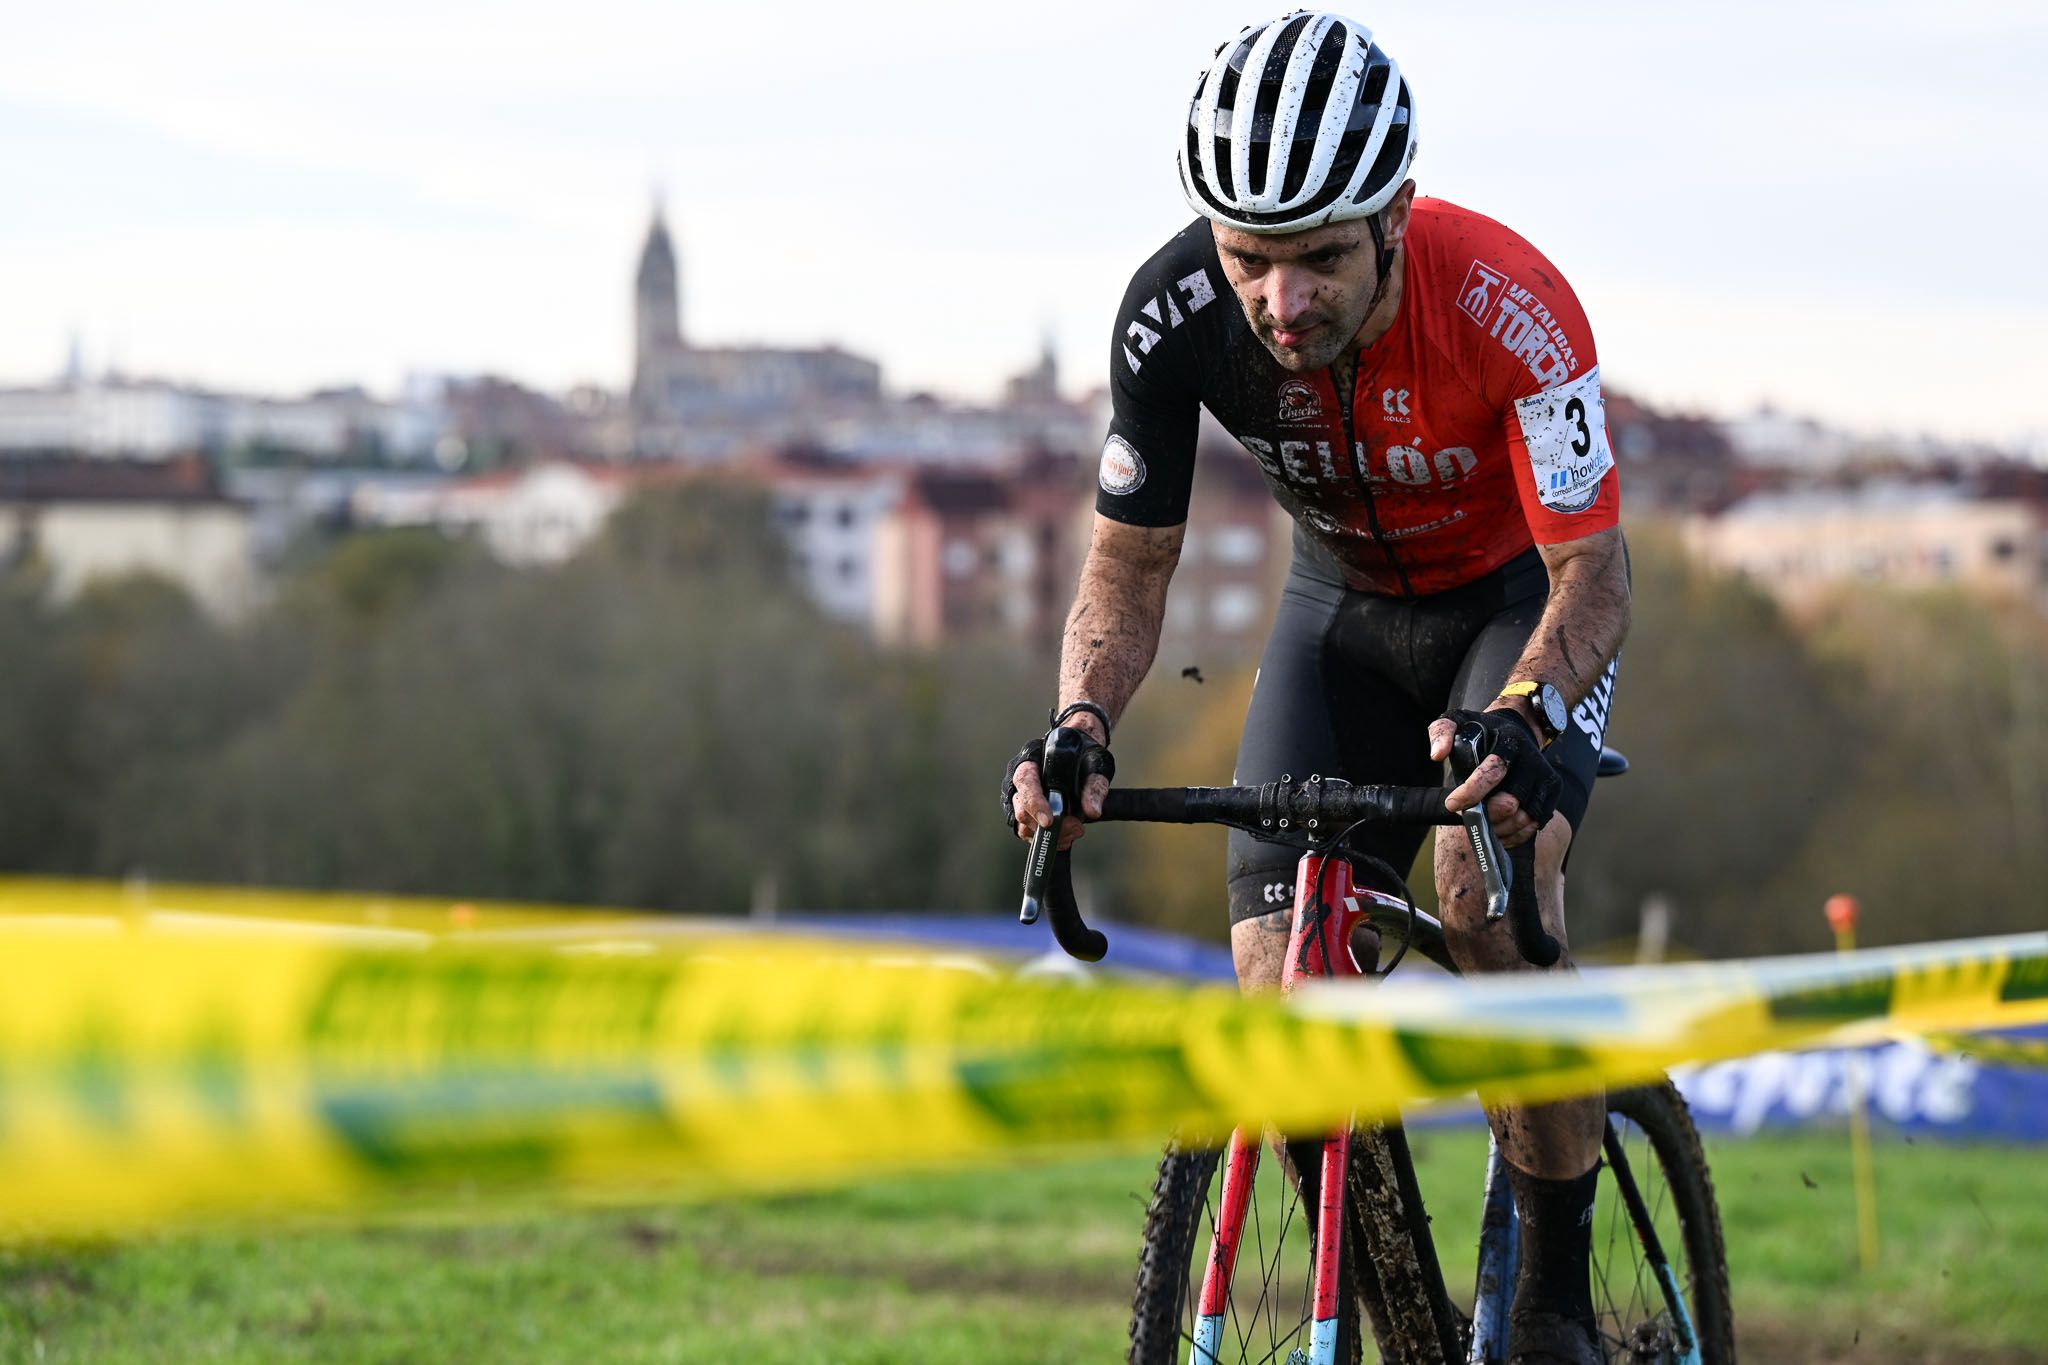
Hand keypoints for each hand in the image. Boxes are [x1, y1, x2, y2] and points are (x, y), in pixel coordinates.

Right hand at [1002, 720, 1112, 850]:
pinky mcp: (1028, 814)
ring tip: (1076, 831)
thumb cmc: (1083, 754)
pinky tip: (1067, 836)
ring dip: (1050, 836)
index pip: (1025, 782)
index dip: (1035, 803)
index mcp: (1032, 760)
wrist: (1080, 754)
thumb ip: (1095, 785)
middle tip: (1077, 828)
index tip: (1049, 821)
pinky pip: (1030, 833)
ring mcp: (1021, 799)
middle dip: (1049, 826)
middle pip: (1022, 810)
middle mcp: (1021, 781)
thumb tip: (1093, 810)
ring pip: (1024, 826)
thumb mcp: (1095, 763)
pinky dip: (1049, 840)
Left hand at [1426, 707, 1559, 848]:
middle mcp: (1532, 761)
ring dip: (1498, 828)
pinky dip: (1515, 835)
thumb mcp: (1458, 721)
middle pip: (1509, 803)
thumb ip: (1441, 733)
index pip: (1493, 772)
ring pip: (1523, 818)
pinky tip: (1498, 831)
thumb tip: (1437, 755)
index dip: (1471, 792)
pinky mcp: (1551, 792)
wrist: (1518, 728)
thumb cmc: (1483, 730)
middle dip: (1485, 815)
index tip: (1452, 804)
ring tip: (1481, 825)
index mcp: (1509, 742)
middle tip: (1468, 816)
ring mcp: (1545, 778)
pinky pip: (1534, 825)